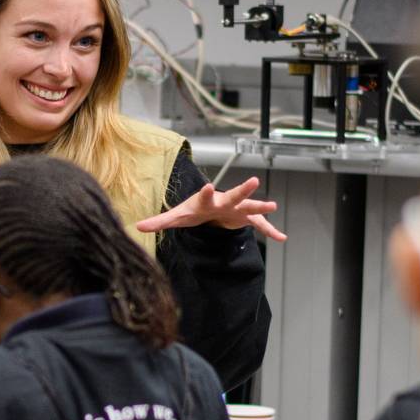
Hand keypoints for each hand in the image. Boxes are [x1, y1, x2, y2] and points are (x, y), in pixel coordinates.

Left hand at [135, 177, 287, 242]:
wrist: (210, 209)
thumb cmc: (193, 211)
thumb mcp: (177, 217)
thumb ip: (159, 221)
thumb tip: (137, 227)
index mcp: (205, 202)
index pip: (204, 196)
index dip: (205, 193)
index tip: (207, 186)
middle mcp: (223, 202)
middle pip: (233, 196)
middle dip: (242, 190)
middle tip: (253, 181)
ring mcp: (237, 209)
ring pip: (250, 207)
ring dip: (260, 207)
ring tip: (273, 206)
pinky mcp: (245, 218)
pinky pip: (260, 226)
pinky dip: (270, 231)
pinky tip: (282, 238)